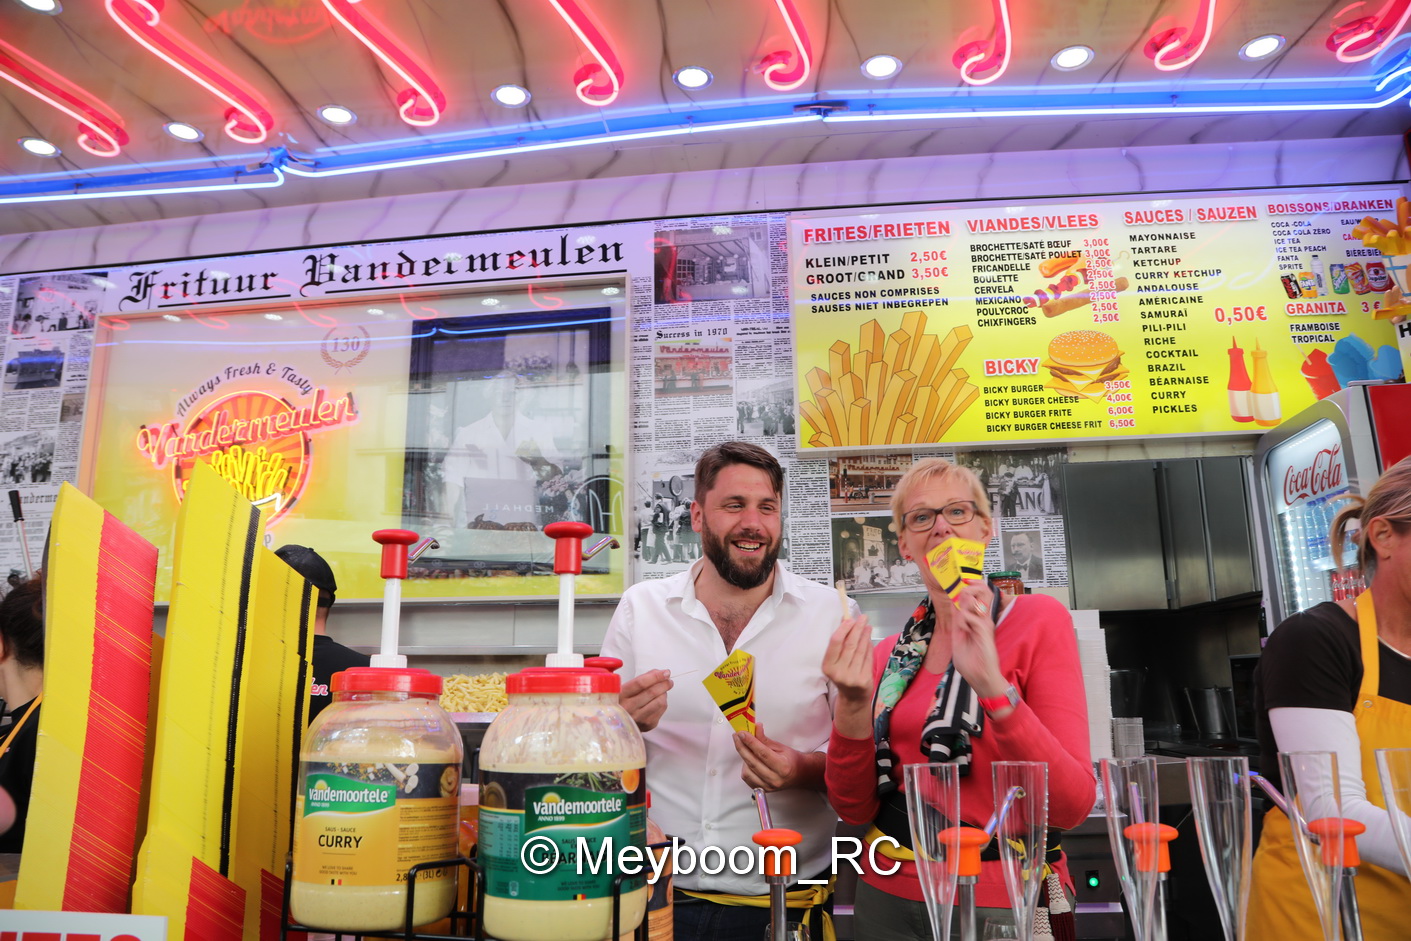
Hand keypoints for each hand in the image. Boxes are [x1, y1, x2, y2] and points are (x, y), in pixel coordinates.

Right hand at [620, 669, 671, 731]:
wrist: (618, 723)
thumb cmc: (624, 702)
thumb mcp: (626, 688)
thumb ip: (642, 678)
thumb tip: (659, 673)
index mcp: (620, 696)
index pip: (640, 683)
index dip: (655, 676)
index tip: (665, 672)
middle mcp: (628, 708)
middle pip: (651, 692)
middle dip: (664, 684)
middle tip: (668, 680)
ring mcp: (638, 718)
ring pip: (660, 702)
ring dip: (664, 693)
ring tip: (662, 690)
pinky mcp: (647, 725)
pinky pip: (661, 710)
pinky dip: (663, 702)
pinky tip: (658, 700)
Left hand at [734, 722, 804, 790]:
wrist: (799, 774)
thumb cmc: (791, 760)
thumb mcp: (781, 747)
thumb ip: (765, 739)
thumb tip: (755, 727)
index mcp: (783, 766)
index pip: (762, 753)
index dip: (750, 742)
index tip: (742, 733)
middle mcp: (775, 779)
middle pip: (752, 762)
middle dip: (742, 747)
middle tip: (736, 736)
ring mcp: (768, 786)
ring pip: (747, 771)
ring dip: (743, 758)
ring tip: (745, 748)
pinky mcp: (762, 789)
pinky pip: (747, 778)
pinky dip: (745, 767)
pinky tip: (748, 759)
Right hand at [822, 614, 873, 704]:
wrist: (853, 697)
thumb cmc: (842, 674)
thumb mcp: (836, 662)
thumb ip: (840, 644)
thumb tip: (846, 621)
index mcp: (828, 666)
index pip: (835, 643)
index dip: (843, 629)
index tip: (849, 619)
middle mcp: (839, 672)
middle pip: (850, 645)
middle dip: (857, 629)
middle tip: (862, 617)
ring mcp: (852, 677)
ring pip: (860, 650)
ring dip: (865, 635)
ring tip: (867, 625)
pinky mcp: (864, 679)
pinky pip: (868, 658)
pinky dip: (869, 646)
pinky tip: (869, 638)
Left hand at [950, 583, 1004, 698]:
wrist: (979, 677)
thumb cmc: (971, 661)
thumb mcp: (958, 637)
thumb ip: (957, 621)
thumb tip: (954, 605)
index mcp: (978, 620)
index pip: (978, 596)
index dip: (970, 586)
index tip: (963, 581)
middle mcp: (984, 619)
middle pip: (983, 592)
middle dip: (970, 588)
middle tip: (962, 593)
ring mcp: (986, 624)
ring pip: (976, 601)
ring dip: (964, 605)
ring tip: (962, 622)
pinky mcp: (985, 631)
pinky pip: (971, 617)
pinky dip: (963, 620)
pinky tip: (964, 630)